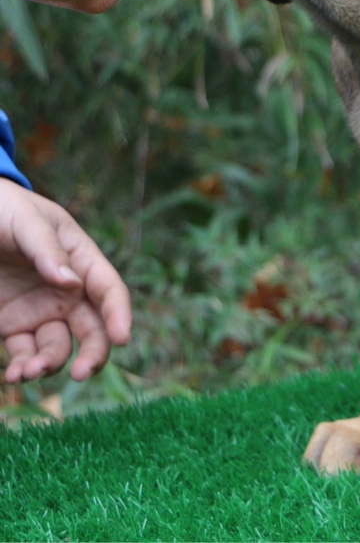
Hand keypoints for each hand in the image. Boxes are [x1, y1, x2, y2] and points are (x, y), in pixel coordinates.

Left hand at [0, 178, 131, 381]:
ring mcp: (42, 310)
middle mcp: (68, 291)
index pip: (109, 291)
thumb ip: (48, 250)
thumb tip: (71, 283)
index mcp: (82, 260)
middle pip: (93, 329)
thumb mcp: (27, 222)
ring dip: (50, 364)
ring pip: (59, 347)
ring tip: (27, 372)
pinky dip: (23, 368)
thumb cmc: (5, 210)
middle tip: (81, 373)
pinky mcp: (15, 325)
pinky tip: (15, 374)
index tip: (122, 338)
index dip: (119, 315)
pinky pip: (25, 353)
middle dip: (93, 354)